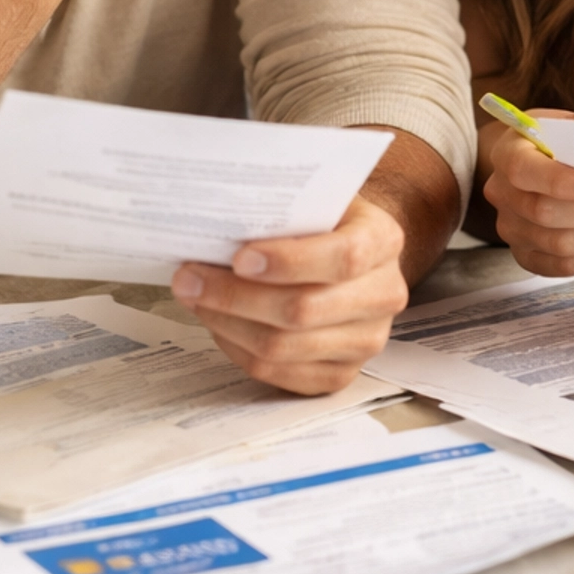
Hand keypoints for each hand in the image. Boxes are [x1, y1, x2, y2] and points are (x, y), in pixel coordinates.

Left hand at [171, 194, 408, 393]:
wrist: (347, 253)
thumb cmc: (320, 222)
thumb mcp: (312, 199)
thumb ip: (279, 209)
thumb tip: (213, 221)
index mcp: (384, 241)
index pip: (343, 257)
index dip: (289, 261)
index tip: (238, 257)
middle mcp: (384, 295)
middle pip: (304, 310)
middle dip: (235, 296)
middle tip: (189, 277)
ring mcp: (367, 341)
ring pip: (284, 347)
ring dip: (227, 323)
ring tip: (195, 298)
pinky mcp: (341, 374)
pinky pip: (279, 373)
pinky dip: (238, 349)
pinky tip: (219, 322)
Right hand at [483, 107, 573, 275]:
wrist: (536, 166)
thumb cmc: (558, 142)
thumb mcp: (570, 123)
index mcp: (508, 153)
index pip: (523, 170)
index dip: (558, 182)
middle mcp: (501, 193)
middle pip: (544, 213)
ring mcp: (510, 228)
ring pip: (557, 245)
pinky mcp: (524, 254)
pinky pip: (560, 266)